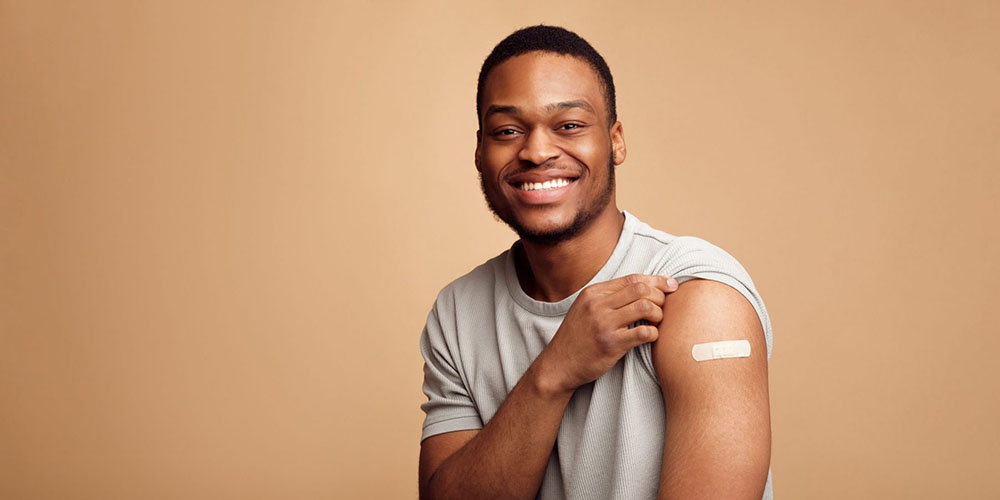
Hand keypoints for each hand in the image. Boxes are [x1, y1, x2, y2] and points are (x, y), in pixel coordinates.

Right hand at [534, 274, 678, 394]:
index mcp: (593, 293)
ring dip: (658, 314)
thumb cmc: (577, 338)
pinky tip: (651, 336)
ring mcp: (603, 324)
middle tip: (664, 307)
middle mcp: (598, 305)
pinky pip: (643, 332)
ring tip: (656, 322)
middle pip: (641, 289)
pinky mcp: (610, 344)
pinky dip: (653, 333)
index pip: (632, 279)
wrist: (559, 365)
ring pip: (645, 307)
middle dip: (660, 296)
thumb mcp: (586, 309)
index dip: (656, 280)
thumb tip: (642, 288)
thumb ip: (608, 298)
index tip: (671, 285)